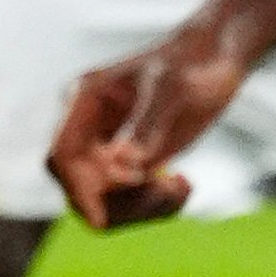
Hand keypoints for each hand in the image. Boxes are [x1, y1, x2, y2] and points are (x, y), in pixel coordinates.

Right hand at [48, 32, 247, 228]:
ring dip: (141, 207)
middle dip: (121, 202)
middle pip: (78, 184)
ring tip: (181, 188)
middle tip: (169, 192)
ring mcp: (105, 144)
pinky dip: (154, 204)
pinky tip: (183, 184)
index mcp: (84, 99)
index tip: (109, 216)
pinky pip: (126, 198)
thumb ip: (148, 126)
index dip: (80, 188)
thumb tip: (126, 165)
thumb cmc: (192, 67)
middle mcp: (88, 124)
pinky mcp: (127, 160)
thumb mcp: (173, 91)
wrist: (212, 60)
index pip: (63, 154)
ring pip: (101, 199)